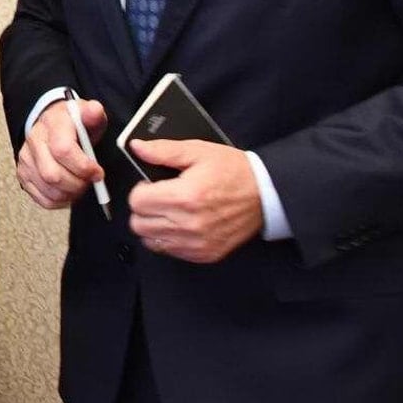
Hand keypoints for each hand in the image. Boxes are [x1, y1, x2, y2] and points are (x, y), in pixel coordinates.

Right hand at [16, 98, 107, 209]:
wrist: (52, 124)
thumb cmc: (73, 122)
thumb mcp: (87, 112)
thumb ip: (94, 112)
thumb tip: (95, 111)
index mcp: (52, 124)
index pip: (63, 150)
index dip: (83, 167)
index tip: (98, 172)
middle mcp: (35, 141)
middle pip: (53, 175)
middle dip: (77, 184)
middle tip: (90, 181)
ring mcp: (26, 159)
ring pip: (49, 190)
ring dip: (70, 194)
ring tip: (81, 185)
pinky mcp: (23, 174)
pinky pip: (42, 198)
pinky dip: (60, 201)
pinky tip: (68, 191)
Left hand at [128, 140, 263, 262]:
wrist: (265, 193)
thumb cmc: (233, 171)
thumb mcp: (198, 151)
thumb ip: (163, 150)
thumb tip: (137, 148)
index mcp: (185, 196)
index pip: (137, 201)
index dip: (141, 189)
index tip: (151, 184)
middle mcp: (189, 224)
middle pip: (139, 223)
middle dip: (144, 207)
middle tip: (159, 196)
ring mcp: (197, 243)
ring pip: (150, 240)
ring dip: (153, 224)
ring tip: (169, 209)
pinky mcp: (204, 254)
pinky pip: (169, 251)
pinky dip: (168, 238)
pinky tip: (180, 223)